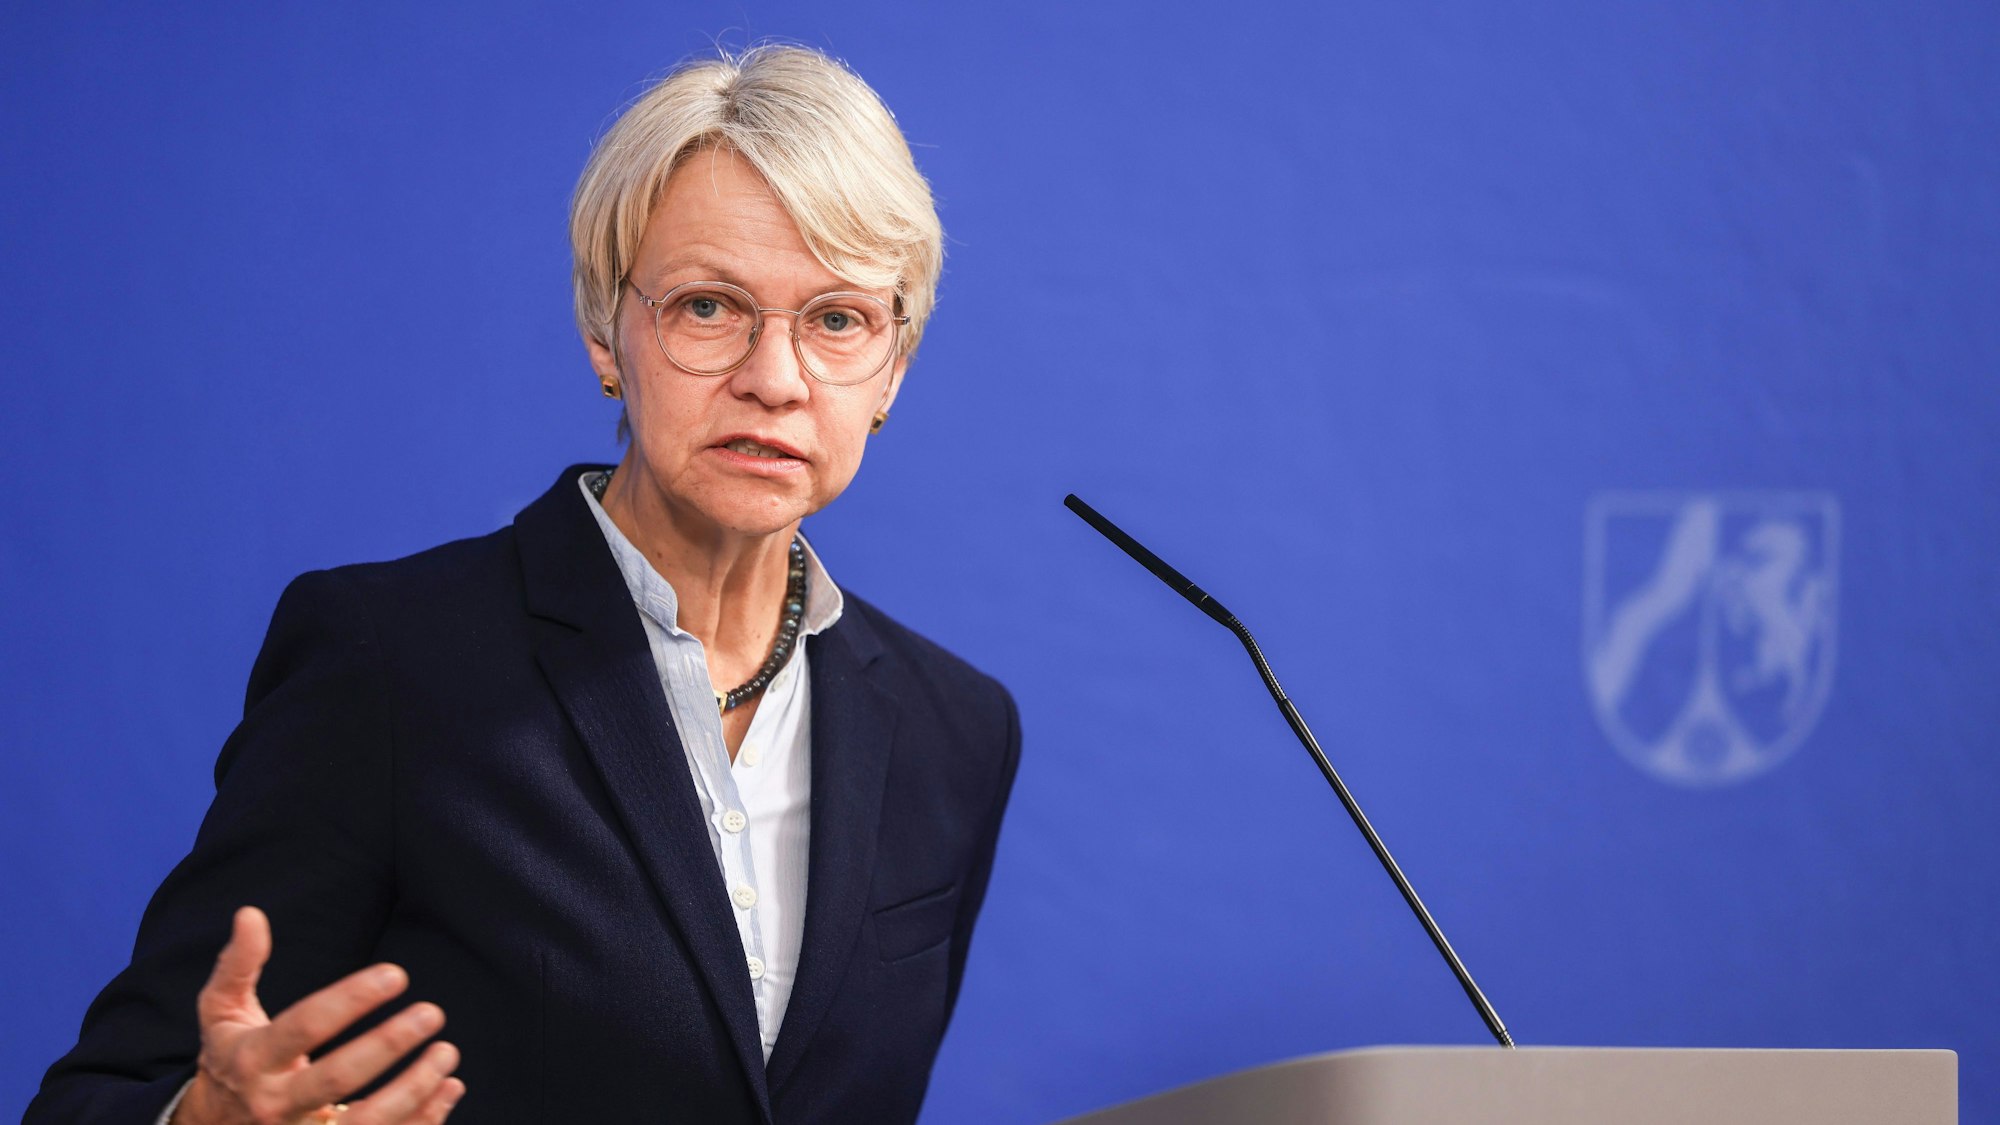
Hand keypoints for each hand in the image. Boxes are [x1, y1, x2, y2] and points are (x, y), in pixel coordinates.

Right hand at [172, 907, 463, 1124]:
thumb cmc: (231, 1058)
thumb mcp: (221, 1013)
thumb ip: (237, 966)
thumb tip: (250, 915)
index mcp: (251, 1061)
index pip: (304, 1027)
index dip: (351, 1000)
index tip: (396, 974)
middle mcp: (274, 1104)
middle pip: (336, 1078)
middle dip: (388, 1044)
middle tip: (431, 1013)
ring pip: (364, 1122)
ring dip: (414, 1090)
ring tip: (448, 1052)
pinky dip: (422, 1120)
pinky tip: (449, 1088)